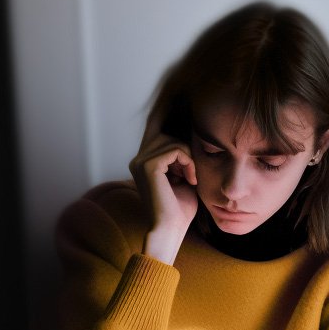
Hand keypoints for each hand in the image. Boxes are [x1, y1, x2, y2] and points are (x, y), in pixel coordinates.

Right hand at [129, 112, 197, 261]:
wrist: (170, 231)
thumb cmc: (179, 210)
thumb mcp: (183, 177)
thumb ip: (182, 157)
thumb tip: (190, 133)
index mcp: (143, 162)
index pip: (154, 127)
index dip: (165, 111)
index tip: (180, 98)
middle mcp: (138, 160)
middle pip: (165, 133)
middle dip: (184, 150)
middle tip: (191, 174)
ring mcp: (140, 162)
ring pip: (172, 140)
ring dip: (188, 159)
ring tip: (191, 179)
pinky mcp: (147, 166)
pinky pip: (175, 149)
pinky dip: (188, 163)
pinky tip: (190, 180)